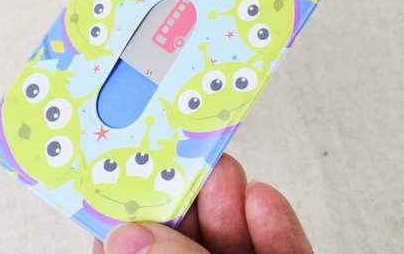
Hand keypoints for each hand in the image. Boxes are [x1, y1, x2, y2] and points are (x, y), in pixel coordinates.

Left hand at [91, 154, 311, 253]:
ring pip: (231, 243)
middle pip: (183, 238)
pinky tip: (265, 203)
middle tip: (190, 159)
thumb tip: (130, 239)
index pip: (130, 252)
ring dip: (231, 202)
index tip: (128, 171)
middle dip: (189, 195)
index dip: (127, 213)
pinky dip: (276, 228)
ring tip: (229, 173)